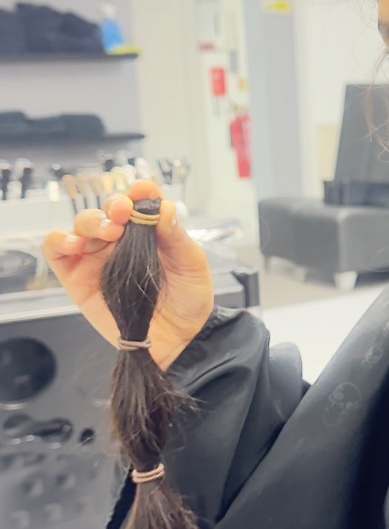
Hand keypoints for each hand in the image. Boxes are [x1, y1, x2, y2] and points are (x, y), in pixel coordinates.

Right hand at [44, 181, 214, 370]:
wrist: (179, 339)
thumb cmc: (188, 299)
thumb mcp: (191, 263)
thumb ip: (176, 236)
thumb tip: (165, 207)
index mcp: (149, 230)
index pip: (138, 200)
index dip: (138, 191)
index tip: (143, 190)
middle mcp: (121, 239)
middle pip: (106, 209)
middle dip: (113, 205)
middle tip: (124, 213)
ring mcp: (97, 257)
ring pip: (82, 224)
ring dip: (92, 221)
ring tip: (109, 232)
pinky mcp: (77, 278)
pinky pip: (57, 251)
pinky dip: (60, 240)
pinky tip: (75, 243)